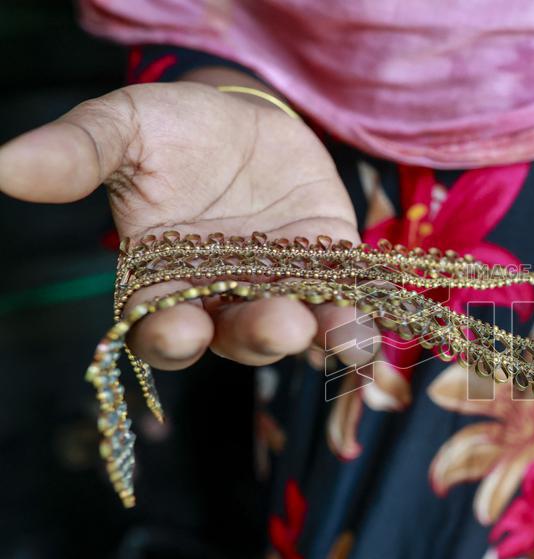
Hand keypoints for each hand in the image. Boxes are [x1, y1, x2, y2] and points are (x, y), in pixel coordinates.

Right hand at [0, 81, 372, 368]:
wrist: (242, 114)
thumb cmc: (173, 129)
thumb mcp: (125, 129)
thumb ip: (78, 154)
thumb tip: (1, 165)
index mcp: (163, 280)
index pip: (158, 326)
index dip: (168, 335)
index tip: (177, 326)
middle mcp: (221, 297)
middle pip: (234, 336)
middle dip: (255, 336)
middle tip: (277, 325)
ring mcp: (278, 287)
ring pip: (293, 326)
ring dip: (315, 333)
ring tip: (334, 333)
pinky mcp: (328, 268)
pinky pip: (343, 302)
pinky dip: (355, 319)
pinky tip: (365, 331)